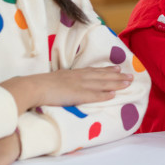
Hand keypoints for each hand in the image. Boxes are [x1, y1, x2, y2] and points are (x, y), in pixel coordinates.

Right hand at [0, 66, 132, 113]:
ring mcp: (79, 85)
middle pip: (102, 76)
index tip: (118, 68)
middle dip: (118, 76)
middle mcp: (80, 77)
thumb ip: (65, 80)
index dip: (107, 70)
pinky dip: (104, 95)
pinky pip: (93, 96)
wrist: (34, 87)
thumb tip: (67, 84)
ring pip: (102, 84)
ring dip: (116, 83)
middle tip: (131, 76)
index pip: (94, 70)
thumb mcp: (56, 78)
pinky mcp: (77, 95)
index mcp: (74, 73)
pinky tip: (113, 95)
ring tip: (128, 83)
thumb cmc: (41, 84)